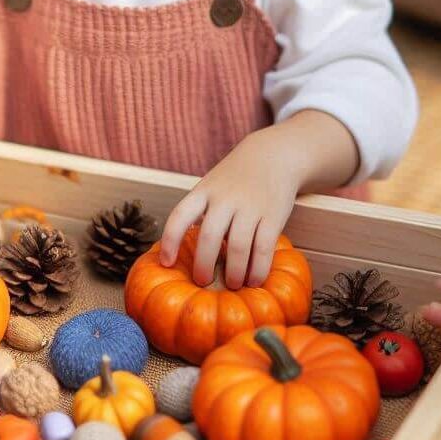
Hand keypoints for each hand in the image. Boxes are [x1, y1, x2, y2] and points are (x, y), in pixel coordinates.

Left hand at [159, 128, 298, 289]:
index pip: (180, 215)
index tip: (167, 263)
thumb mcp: (212, 187)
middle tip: (203, 282)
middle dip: (204, 264)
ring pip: (238, 246)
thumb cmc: (235, 179)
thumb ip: (202, 214)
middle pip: (209, 236)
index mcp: (204, 191)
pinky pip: (264, 248)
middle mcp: (225, 198)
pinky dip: (258, 269)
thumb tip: (188, 256)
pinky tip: (254, 280)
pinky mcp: (273, 215)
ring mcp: (250, 206)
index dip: (170, 241)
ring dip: (234, 272)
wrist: (273, 155)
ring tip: (233, 284)